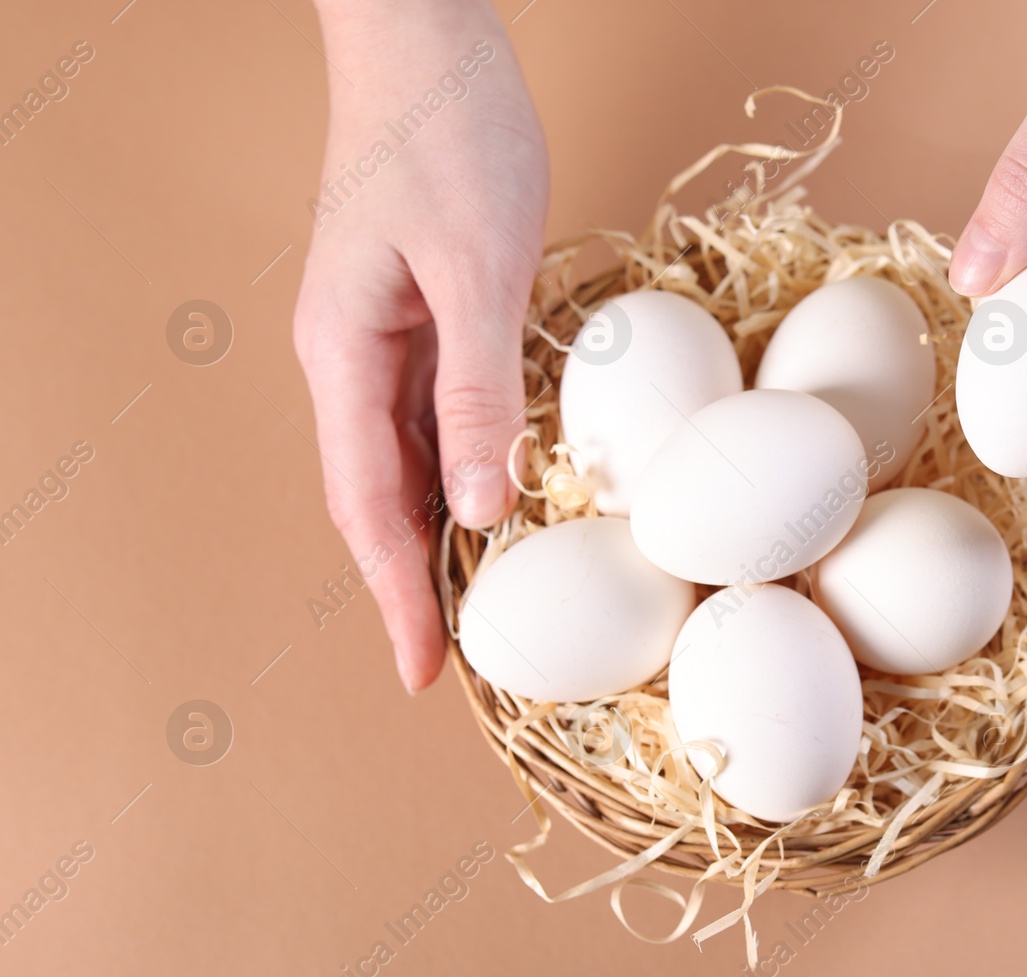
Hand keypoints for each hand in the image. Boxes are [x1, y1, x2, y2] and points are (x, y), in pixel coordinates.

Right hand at [293, 0, 546, 691]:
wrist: (428, 36)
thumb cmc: (448, 132)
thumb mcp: (477, 267)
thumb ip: (479, 390)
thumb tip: (477, 509)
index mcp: (345, 353)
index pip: (368, 505)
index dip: (396, 595)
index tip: (422, 675)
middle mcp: (351, 356)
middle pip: (377, 495)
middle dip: (410, 583)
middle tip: (452, 663)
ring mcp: (382, 333)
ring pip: (407, 459)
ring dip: (436, 533)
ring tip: (476, 604)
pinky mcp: (421, 310)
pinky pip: (437, 412)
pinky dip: (462, 467)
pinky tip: (495, 496)